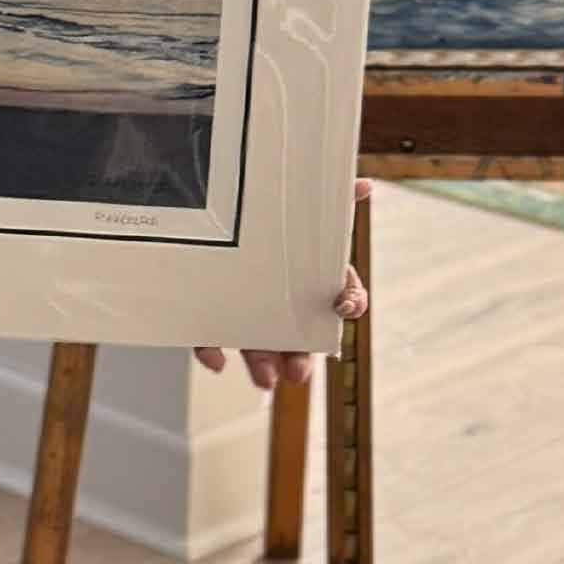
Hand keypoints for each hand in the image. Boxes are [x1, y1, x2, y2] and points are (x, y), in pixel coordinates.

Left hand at [193, 178, 370, 390]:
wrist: (201, 205)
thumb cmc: (259, 216)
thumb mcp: (292, 205)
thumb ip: (327, 198)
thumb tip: (361, 184)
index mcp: (307, 278)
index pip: (339, 296)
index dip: (348, 303)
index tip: (344, 306)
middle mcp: (279, 301)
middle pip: (298, 336)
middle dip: (301, 356)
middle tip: (298, 370)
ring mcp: (243, 310)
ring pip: (256, 346)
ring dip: (262, 365)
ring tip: (265, 379)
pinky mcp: (207, 315)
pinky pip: (207, 339)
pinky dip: (210, 351)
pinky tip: (216, 360)